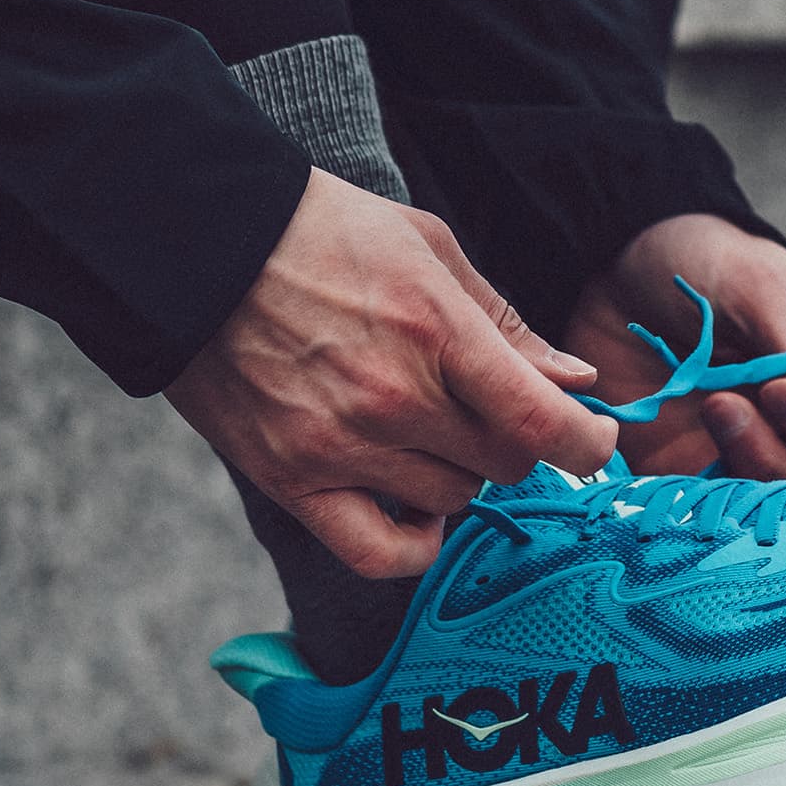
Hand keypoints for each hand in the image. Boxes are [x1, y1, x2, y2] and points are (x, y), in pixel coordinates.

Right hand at [166, 169, 617, 577]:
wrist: (191, 243)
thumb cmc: (318, 232)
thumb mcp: (427, 248)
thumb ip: (507, 324)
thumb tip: (577, 383)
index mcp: (437, 331)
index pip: (544, 423)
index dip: (589, 442)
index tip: (593, 437)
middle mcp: (394, 399)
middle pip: (506, 464)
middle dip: (515, 441)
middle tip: (485, 409)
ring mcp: (340, 446)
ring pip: (453, 499)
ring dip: (458, 473)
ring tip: (425, 428)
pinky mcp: (291, 480)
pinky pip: (379, 552)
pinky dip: (412, 542)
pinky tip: (415, 509)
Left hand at [564, 214, 785, 481]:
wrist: (614, 269)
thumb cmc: (703, 262)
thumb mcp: (760, 285)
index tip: (781, 388)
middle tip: (740, 401)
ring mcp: (751, 449)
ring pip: (783, 499)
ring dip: (754, 464)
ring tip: (713, 408)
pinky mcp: (697, 471)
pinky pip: (721, 506)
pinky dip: (711, 492)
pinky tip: (686, 449)